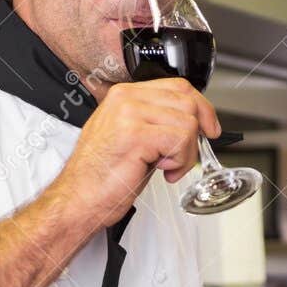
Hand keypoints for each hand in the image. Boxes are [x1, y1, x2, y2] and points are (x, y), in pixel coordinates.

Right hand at [51, 77, 220, 227]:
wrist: (78, 199)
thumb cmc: (100, 176)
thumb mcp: (130, 138)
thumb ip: (155, 122)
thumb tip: (190, 124)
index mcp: (123, 95)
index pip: (177, 87)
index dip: (201, 108)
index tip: (209, 128)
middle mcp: (126, 99)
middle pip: (187, 101)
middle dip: (195, 134)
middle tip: (182, 157)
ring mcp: (130, 114)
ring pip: (188, 122)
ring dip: (186, 152)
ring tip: (166, 167)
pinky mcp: (136, 135)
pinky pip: (180, 140)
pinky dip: (180, 161)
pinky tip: (162, 170)